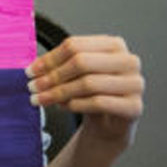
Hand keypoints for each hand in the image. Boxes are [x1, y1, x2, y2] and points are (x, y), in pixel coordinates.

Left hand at [29, 34, 143, 148]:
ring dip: (59, 92)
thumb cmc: (91, 92)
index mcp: (114, 45)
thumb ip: (57, 66)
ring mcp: (135, 84)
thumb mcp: (74, 74)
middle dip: (53, 76)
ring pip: (89, 83)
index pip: (75, 45)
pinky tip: (63, 106)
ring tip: (41, 99)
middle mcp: (129, 61)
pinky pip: (99, 103)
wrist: (109, 121)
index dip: (49, 58)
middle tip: (32, 87)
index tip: (31, 71)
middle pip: (81, 62)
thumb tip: (33, 68)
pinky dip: (75, 105)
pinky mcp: (134, 106)